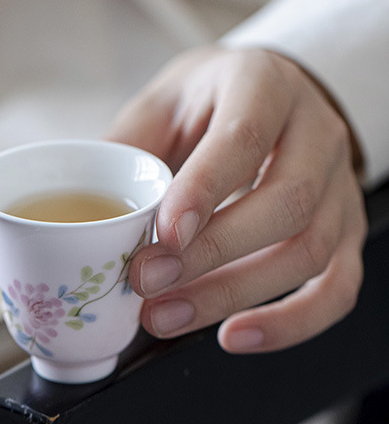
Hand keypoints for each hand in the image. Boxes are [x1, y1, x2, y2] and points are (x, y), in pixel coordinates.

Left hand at [106, 46, 366, 351]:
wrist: (268, 95)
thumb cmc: (208, 104)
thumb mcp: (162, 104)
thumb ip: (126, 148)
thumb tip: (77, 211)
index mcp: (264, 86)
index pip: (244, 138)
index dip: (204, 190)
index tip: (162, 233)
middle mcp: (317, 133)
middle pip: (286, 203)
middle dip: (211, 253)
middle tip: (146, 282)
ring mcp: (340, 187)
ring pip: (309, 251)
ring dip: (233, 294)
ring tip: (165, 317)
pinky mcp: (347, 233)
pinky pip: (336, 289)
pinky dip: (290, 324)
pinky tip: (235, 337)